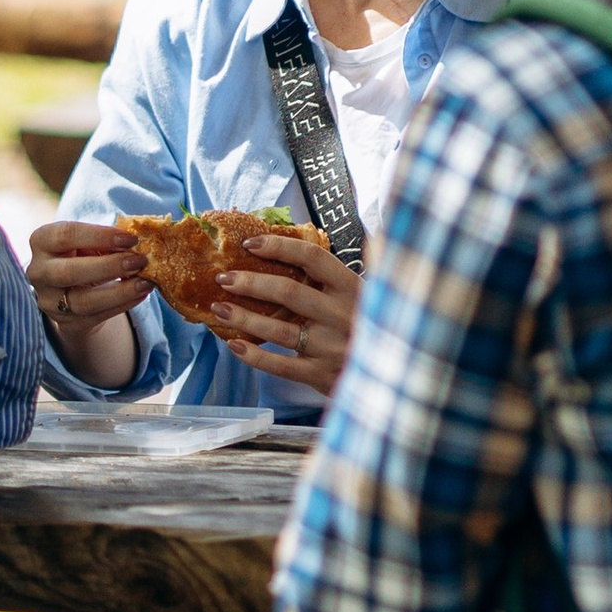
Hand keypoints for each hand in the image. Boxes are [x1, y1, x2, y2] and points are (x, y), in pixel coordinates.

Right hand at [28, 217, 148, 387]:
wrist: (71, 288)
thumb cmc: (83, 254)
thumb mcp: (89, 241)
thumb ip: (107, 240)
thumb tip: (139, 244)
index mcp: (42, 240)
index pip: (66, 235)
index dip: (100, 236)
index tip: (131, 238)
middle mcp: (38, 271)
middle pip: (70, 272)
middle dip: (109, 267)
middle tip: (140, 261)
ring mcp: (49, 300)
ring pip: (83, 301)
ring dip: (119, 292)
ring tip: (145, 282)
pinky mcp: (65, 322)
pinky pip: (96, 316)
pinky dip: (122, 305)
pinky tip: (140, 295)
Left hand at [211, 230, 360, 396]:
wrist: (394, 375)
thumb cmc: (370, 328)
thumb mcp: (375, 294)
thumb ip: (364, 265)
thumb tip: (363, 236)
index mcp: (352, 288)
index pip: (313, 258)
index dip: (280, 247)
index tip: (250, 243)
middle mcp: (341, 315)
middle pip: (289, 292)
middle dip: (251, 282)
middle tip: (222, 277)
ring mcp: (330, 347)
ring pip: (279, 330)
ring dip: (244, 317)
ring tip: (218, 308)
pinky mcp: (320, 374)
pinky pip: (280, 365)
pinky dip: (254, 355)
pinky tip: (234, 344)